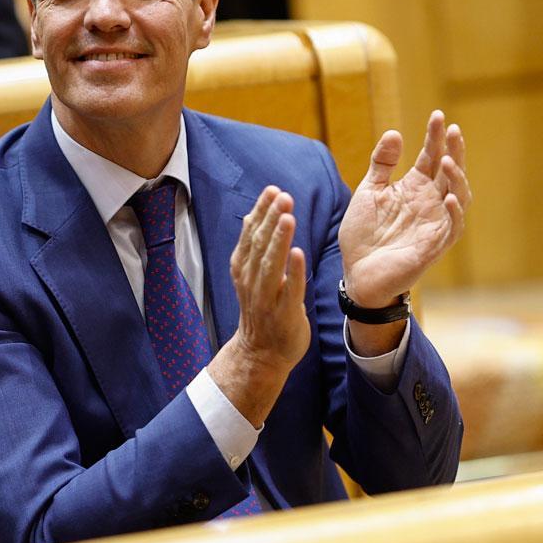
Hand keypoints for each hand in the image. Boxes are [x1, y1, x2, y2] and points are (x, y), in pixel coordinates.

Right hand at [207, 186, 311, 423]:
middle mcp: (251, 279)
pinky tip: (299, 253)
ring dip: (279, 239)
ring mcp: (266, 297)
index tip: (273, 190)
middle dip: (271, 218)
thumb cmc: (261, 308)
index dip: (261, 211)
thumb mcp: (252, 273)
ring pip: (271, 264)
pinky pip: (289, 290)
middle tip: (283, 196)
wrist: (260, 352)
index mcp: (243, 267)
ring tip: (288, 217)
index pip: (251, 233)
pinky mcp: (283, 313)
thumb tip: (256, 213)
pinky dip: (293, 272)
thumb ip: (255, 245)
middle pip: (260, 244)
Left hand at [340, 111, 471, 307]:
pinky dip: (454, 213)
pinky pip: (453, 228)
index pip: (431, 157)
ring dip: (457, 179)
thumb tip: (394, 132)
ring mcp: (435, 223)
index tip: (438, 115)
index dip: (435, 137)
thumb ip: (381, 164)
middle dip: (454, 151)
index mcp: (415, 188)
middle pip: (450, 172)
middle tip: (453, 130)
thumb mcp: (369, 192)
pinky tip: (449, 198)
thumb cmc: (364, 234)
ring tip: (448, 161)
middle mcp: (430, 203)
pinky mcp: (434, 245)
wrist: (357, 272)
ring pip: (459, 197)